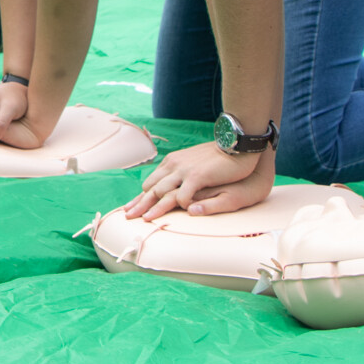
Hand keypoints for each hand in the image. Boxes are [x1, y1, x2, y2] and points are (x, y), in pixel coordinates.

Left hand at [123, 143, 273, 220]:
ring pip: (162, 192)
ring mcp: (183, 171)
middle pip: (151, 188)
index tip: (130, 207)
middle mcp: (173, 166)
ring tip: (146, 219)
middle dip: (139, 204)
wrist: (234, 143)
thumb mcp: (191, 161)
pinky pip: (184, 195)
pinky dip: (182, 205)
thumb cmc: (216, 156)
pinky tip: (182, 213)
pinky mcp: (197, 176)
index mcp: (170, 163)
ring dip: (154, 207)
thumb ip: (180, 171)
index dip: (140, 197)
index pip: (150, 183)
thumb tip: (170, 181)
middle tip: (128, 216)